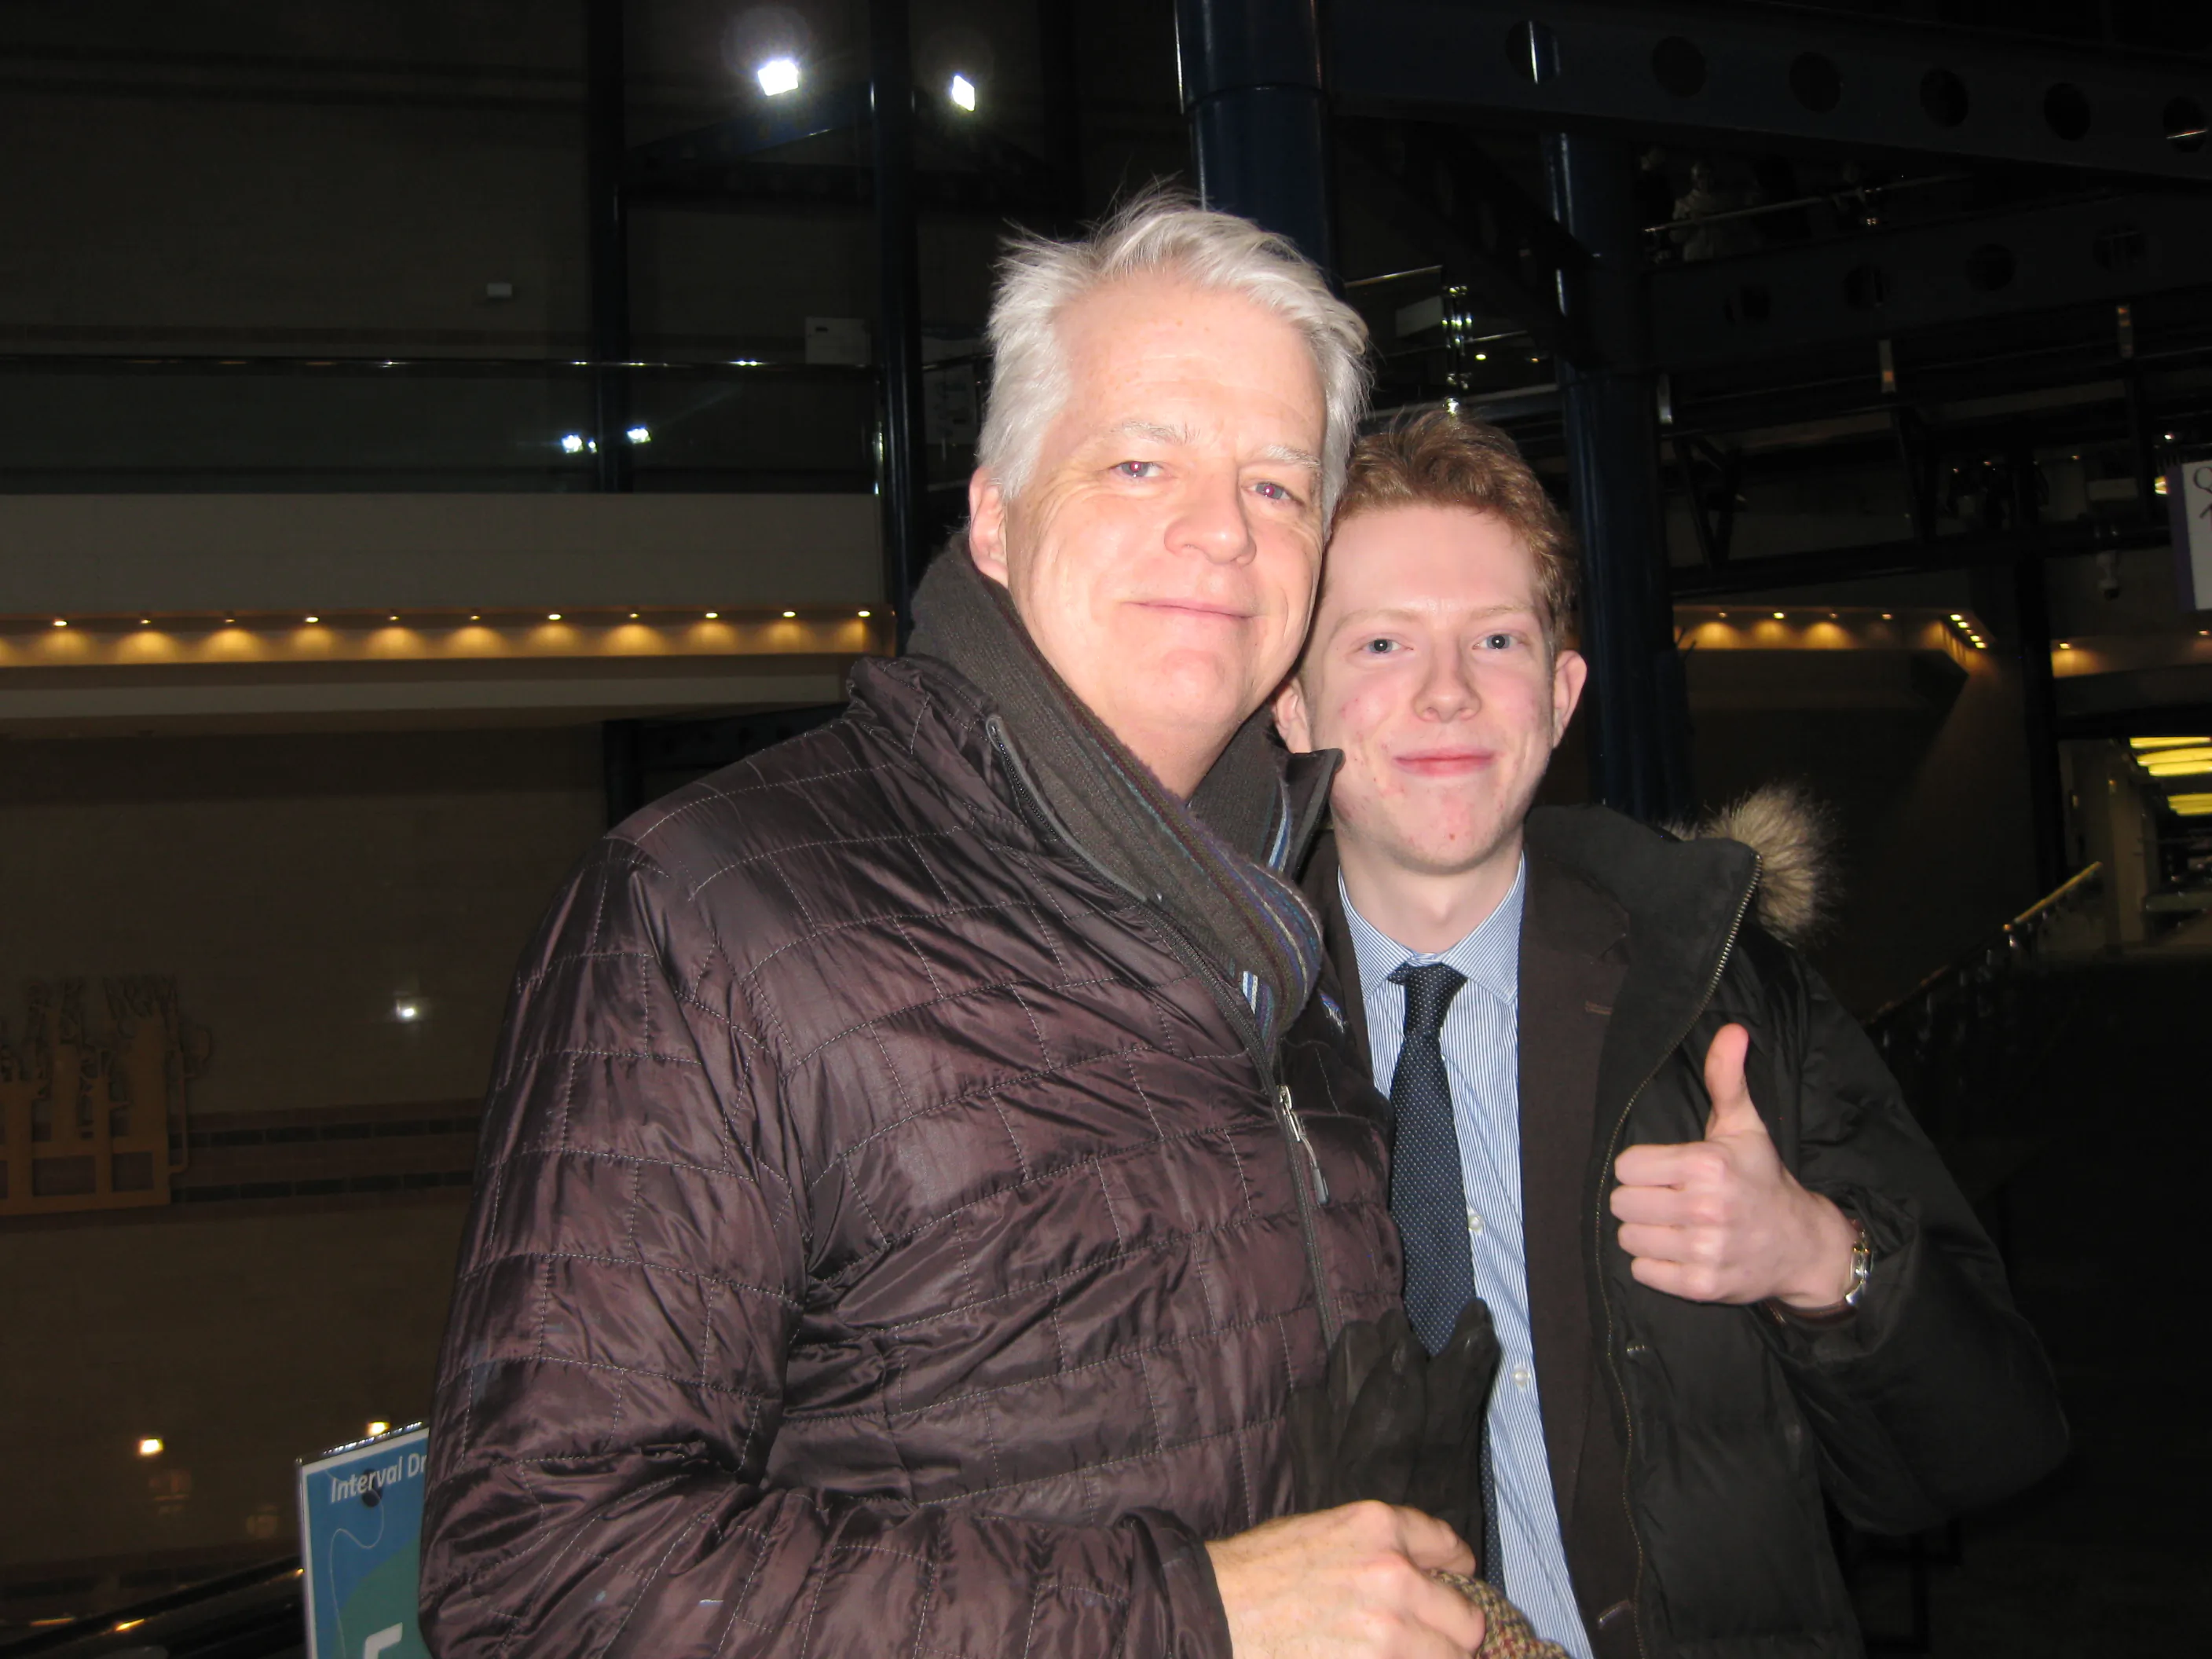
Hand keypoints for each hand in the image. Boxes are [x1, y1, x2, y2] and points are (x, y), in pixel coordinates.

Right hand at [1209, 1502, 1485, 1657]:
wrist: (1214, 1614)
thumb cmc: (1256, 1573)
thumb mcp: (1320, 1531)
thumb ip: (1376, 1547)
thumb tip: (1417, 1572)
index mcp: (1379, 1527)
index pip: (1452, 1549)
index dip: (1454, 1574)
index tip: (1449, 1588)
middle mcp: (1395, 1575)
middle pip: (1467, 1620)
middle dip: (1450, 1633)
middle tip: (1425, 1640)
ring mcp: (1390, 1633)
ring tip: (1401, 1655)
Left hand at [1608, 1023, 1858, 1308]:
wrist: (1801, 1244)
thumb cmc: (1762, 1180)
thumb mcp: (1745, 1126)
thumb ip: (1726, 1078)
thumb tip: (1731, 1030)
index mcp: (1706, 1164)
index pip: (1626, 1166)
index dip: (1642, 1169)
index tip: (1666, 1172)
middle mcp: (1704, 1208)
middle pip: (1623, 1202)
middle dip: (1641, 1200)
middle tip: (1668, 1199)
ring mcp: (1703, 1250)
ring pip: (1628, 1237)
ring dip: (1645, 1232)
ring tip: (1673, 1225)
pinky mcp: (1701, 1285)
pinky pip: (1642, 1272)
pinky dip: (1654, 1264)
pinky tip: (1679, 1250)